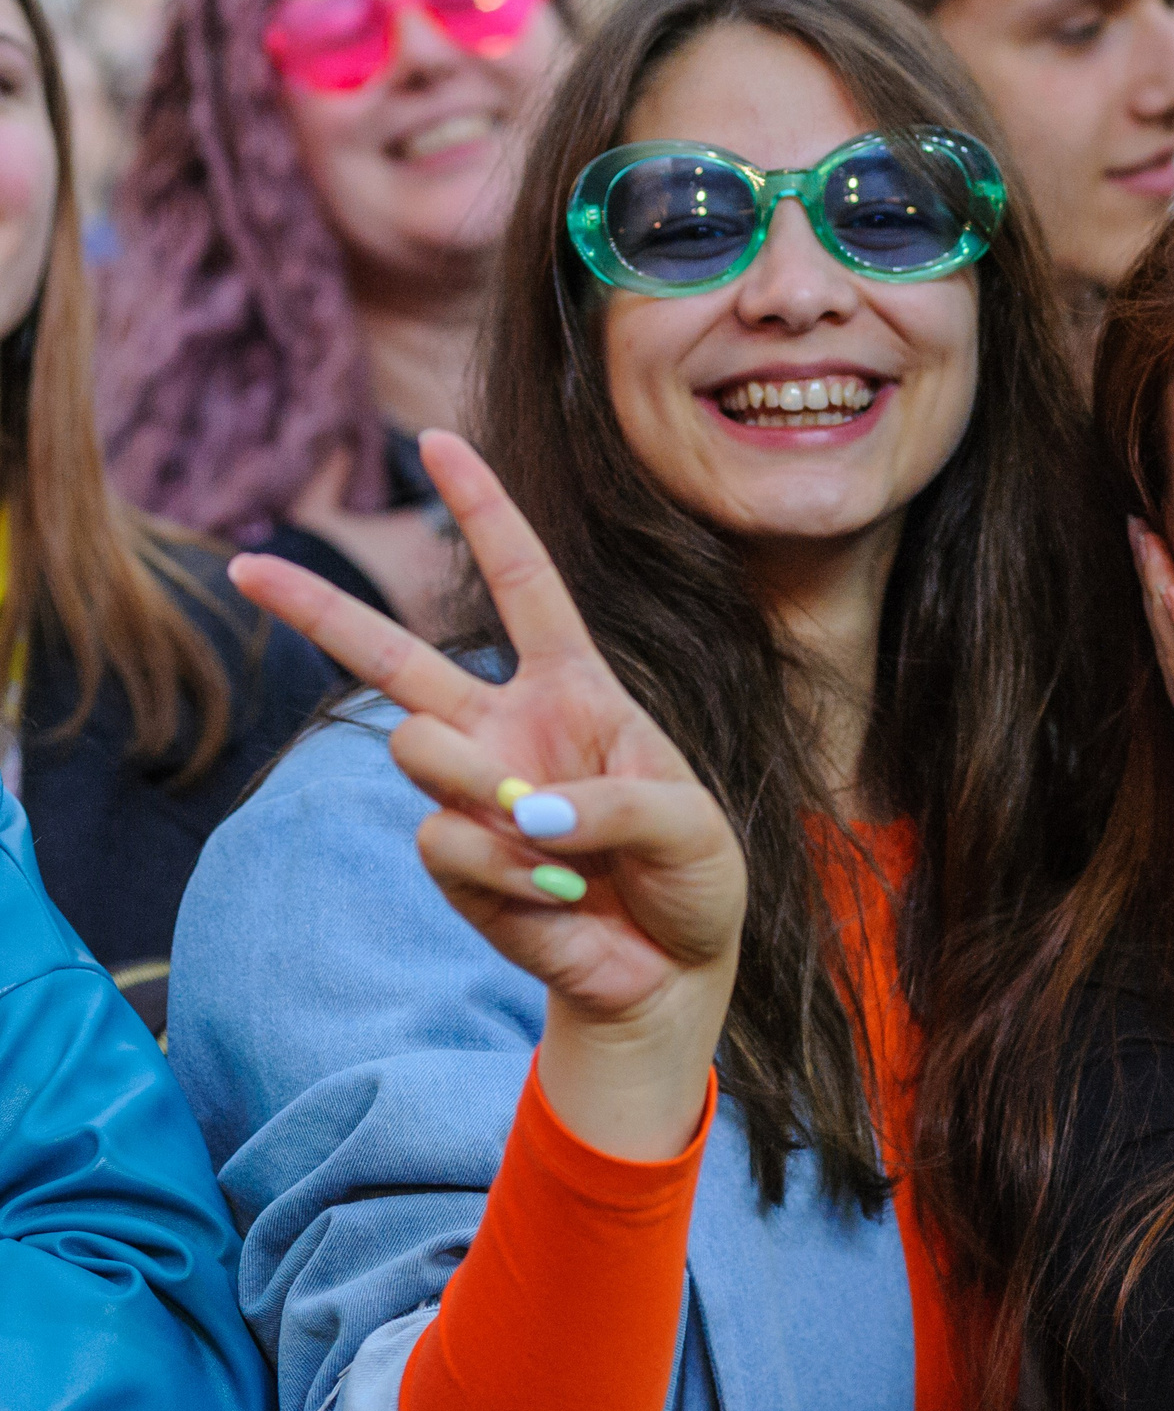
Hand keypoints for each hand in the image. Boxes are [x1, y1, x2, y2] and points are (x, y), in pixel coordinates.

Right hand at [233, 431, 745, 1160]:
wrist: (668, 971)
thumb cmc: (690, 878)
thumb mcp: (688, 824)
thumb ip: (615, 803)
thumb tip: (524, 812)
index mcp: (575, 689)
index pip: (522, 583)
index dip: (484, 511)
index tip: (436, 439)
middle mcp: (507, 729)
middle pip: (395, 655)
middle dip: (316, 609)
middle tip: (244, 566)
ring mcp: (472, 794)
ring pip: (419, 750)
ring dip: (485, 790)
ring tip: (554, 842)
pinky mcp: (455, 861)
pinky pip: (449, 841)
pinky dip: (511, 873)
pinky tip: (556, 896)